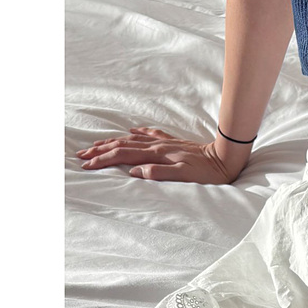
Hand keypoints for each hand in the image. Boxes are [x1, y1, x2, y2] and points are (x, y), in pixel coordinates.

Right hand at [75, 127, 247, 183]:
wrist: (226, 158)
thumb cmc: (208, 172)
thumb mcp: (184, 176)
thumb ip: (159, 173)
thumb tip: (135, 172)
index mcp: (157, 155)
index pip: (123, 157)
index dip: (103, 161)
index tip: (86, 166)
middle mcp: (158, 147)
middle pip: (122, 146)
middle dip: (100, 151)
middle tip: (81, 155)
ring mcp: (165, 143)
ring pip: (132, 140)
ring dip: (113, 142)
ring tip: (97, 144)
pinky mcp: (174, 142)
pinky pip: (150, 135)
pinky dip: (137, 133)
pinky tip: (131, 131)